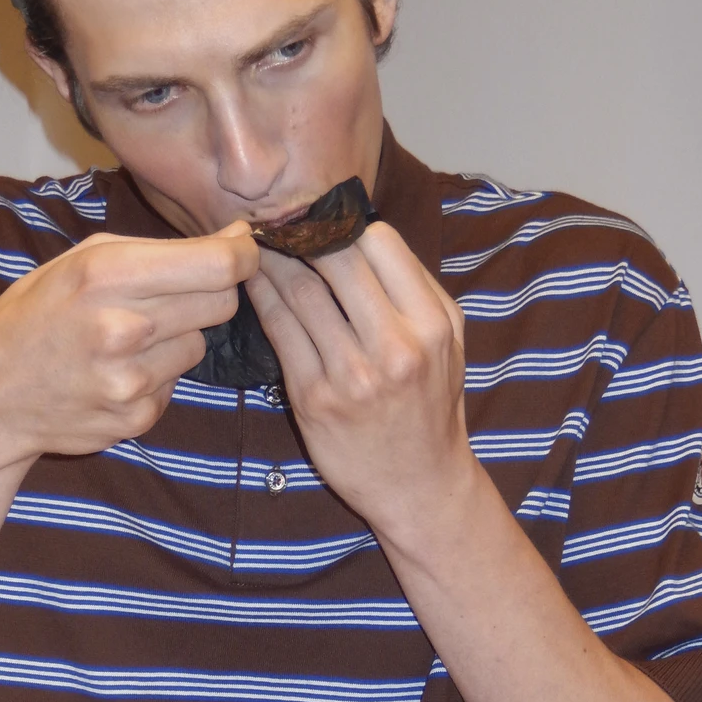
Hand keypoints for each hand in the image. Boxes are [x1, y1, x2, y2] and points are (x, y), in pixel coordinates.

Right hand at [0, 222, 255, 468]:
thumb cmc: (35, 316)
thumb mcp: (77, 261)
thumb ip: (153, 250)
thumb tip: (235, 241)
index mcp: (105, 274)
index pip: (217, 267)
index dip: (243, 256)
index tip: (242, 251)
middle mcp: (122, 328)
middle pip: (221, 304)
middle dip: (207, 293)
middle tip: (167, 295)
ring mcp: (130, 380)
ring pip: (199, 345)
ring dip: (176, 337)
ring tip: (126, 339)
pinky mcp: (136, 417)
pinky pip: (176, 384)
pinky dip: (156, 375)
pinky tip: (115, 371)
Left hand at [246, 223, 471, 535]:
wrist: (419, 485)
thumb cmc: (431, 406)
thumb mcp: (448, 344)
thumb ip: (415, 290)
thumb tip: (361, 235)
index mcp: (432, 325)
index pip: (379, 245)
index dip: (343, 223)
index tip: (318, 216)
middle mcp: (396, 348)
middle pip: (335, 261)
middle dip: (300, 233)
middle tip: (276, 220)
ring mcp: (352, 375)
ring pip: (301, 292)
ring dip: (272, 260)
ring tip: (255, 244)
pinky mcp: (313, 399)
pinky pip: (281, 331)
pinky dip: (262, 299)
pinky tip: (252, 284)